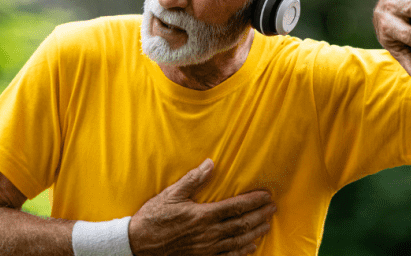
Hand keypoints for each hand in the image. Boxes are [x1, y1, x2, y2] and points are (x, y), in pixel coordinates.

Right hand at [128, 159, 275, 255]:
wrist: (138, 244)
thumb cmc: (153, 218)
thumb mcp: (171, 195)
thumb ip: (193, 180)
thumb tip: (210, 164)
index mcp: (203, 215)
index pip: (235, 207)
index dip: (253, 201)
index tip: (266, 196)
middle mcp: (208, 234)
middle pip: (242, 224)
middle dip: (260, 215)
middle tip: (272, 208)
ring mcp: (207, 249)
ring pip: (238, 241)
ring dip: (255, 233)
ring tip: (266, 225)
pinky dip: (242, 252)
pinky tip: (250, 247)